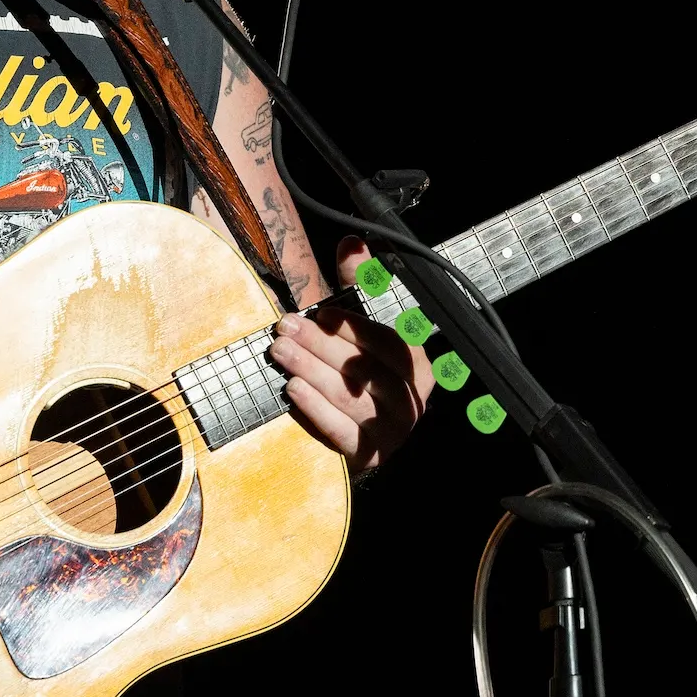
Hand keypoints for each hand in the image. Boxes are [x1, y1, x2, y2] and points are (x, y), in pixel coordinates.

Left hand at [267, 238, 433, 472]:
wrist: (360, 437)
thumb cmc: (359, 372)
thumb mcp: (361, 327)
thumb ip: (359, 285)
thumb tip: (352, 241)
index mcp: (415, 364)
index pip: (387, 341)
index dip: (353, 326)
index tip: (319, 312)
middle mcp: (411, 398)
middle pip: (366, 368)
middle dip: (321, 345)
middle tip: (285, 329)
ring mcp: (392, 430)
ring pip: (352, 397)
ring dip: (312, 372)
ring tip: (281, 354)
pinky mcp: (369, 455)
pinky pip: (343, 432)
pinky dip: (316, 410)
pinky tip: (293, 391)